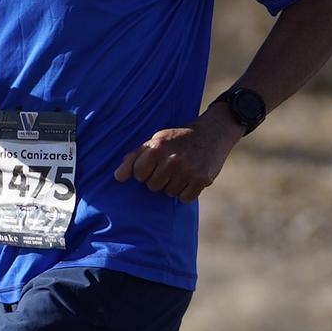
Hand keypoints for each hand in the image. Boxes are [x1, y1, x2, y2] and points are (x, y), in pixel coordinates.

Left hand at [115, 110, 242, 202]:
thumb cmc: (180, 137)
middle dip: (160, 178)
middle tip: (172, 166)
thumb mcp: (157, 139)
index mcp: (157, 147)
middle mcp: (172, 160)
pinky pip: (185, 198)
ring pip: (169, 193)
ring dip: (174, 185)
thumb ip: (135, 157)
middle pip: (153, 186)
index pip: (138, 174)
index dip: (146, 171)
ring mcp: (188, 171)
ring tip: (182, 170)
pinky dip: (187, 192)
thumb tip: (118, 177)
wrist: (213, 132)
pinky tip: (191, 178)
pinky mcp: (202, 180)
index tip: (155, 164)